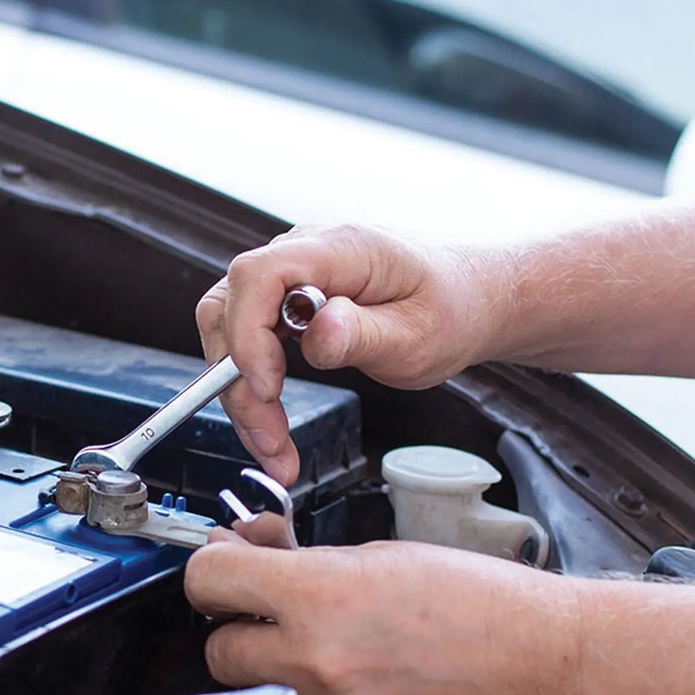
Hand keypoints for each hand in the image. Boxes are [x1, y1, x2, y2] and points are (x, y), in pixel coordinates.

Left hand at [184, 534, 584, 694]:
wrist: (548, 664)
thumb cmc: (481, 603)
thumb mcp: (382, 556)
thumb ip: (305, 564)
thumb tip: (250, 552)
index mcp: (319, 597)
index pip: (208, 582)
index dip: (212, 577)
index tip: (224, 581)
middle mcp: (316, 662)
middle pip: (220, 653)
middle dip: (244, 636)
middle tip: (283, 628)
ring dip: (288, 684)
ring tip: (347, 667)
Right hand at [196, 225, 511, 484]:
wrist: (466, 301)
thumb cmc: (449, 310)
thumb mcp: (419, 335)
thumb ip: (365, 334)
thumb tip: (317, 331)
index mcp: (341, 249)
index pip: (260, 275)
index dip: (248, 333)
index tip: (267, 388)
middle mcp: (306, 253)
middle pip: (230, 306)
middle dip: (237, 380)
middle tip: (268, 439)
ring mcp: (292, 275)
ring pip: (229, 328)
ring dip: (239, 392)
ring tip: (271, 444)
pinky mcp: (286, 300)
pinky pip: (247, 340)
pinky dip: (251, 387)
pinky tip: (271, 424)